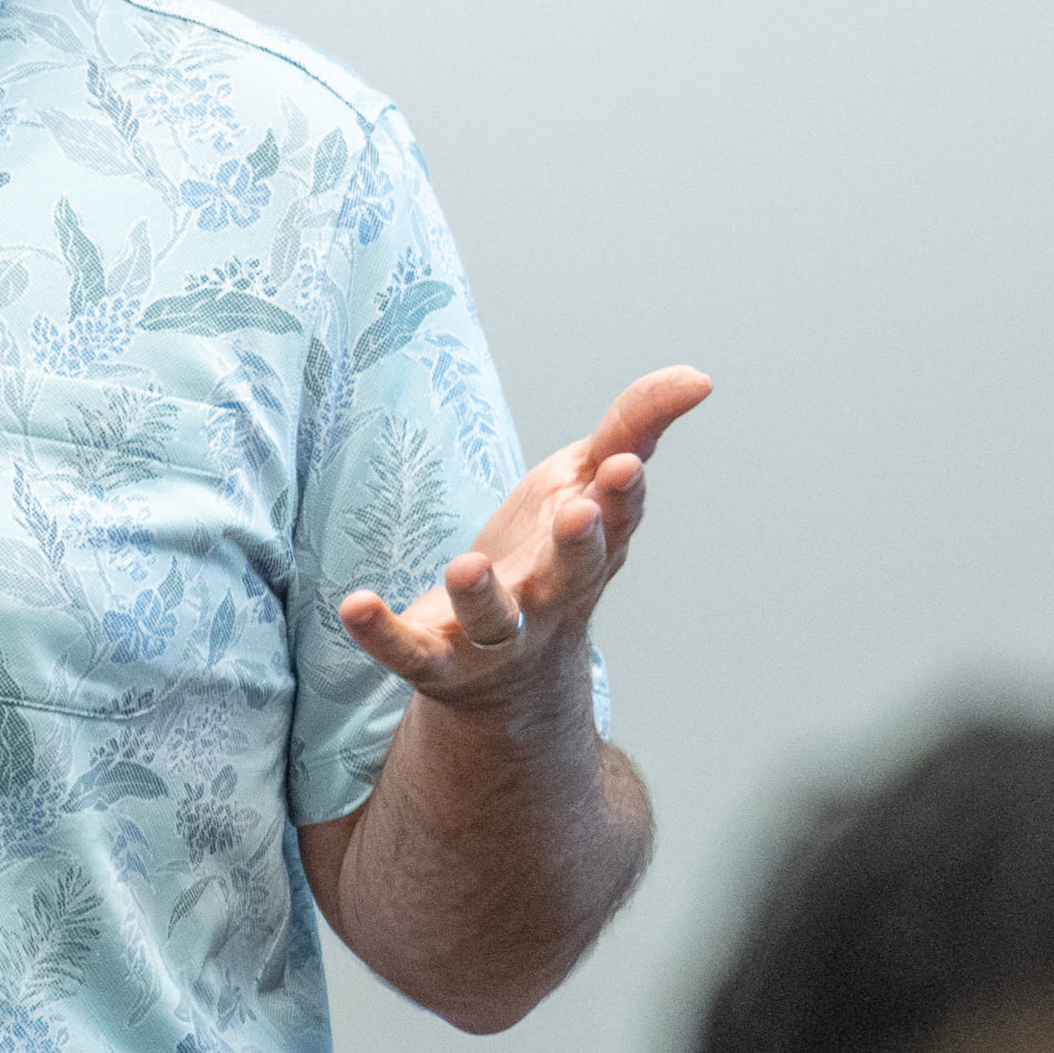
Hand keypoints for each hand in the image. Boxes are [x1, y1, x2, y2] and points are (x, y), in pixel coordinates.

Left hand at [338, 365, 709, 712]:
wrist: (512, 674)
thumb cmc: (553, 555)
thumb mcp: (587, 482)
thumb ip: (635, 426)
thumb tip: (696, 378)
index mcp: (592, 551)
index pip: (616, 523)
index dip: (620, 496)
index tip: (623, 465)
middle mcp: (552, 597)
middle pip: (571, 577)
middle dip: (577, 547)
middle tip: (577, 513)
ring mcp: (495, 637)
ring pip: (494, 621)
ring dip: (482, 597)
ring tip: (465, 566)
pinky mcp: (438, 659)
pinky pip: (410, 652)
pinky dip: (382, 634)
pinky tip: (357, 607)